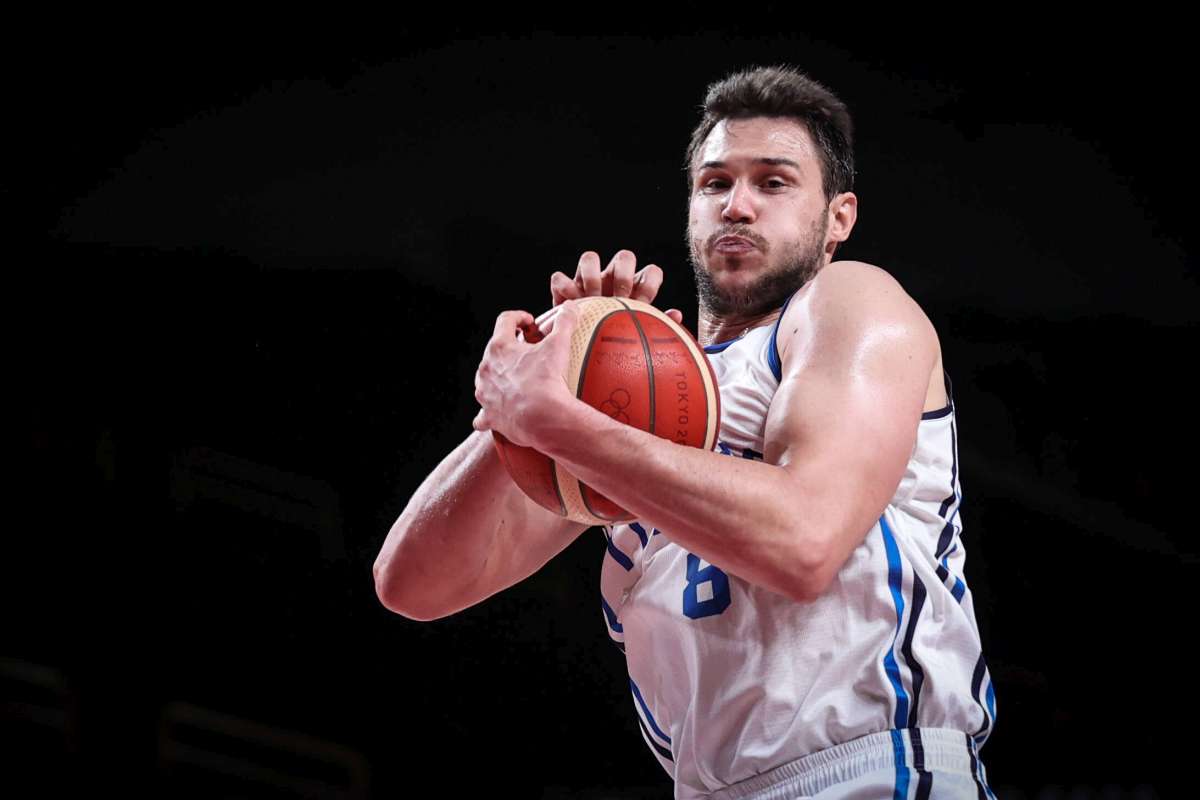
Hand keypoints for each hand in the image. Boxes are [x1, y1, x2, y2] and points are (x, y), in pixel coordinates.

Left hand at [472, 303, 580, 448]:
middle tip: (528, 353)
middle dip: (510, 349)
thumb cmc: (547, 380)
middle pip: (494, 350)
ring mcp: (485, 393)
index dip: (519, 318)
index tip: (529, 323)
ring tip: (517, 380)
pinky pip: (483, 415)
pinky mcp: (489, 415)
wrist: (542, 417)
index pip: (505, 321)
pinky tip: (498, 412)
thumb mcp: (559, 345)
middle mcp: (486, 369)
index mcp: (499, 348)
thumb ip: (565, 322)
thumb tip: (570, 307)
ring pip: (486, 380)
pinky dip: (489, 413)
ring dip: (499, 378)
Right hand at [540, 251, 683, 336]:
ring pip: (589, 258)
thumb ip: (656, 325)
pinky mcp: (564, 289)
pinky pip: (560, 278)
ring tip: (592, 298)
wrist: (580, 350)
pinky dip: (564, 288)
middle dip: (623, 275)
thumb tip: (676, 315)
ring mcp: (587, 281)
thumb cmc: (613, 341)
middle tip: (619, 298)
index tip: (644, 302)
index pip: (651, 272)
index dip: (650, 282)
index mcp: (635, 289)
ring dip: (591, 277)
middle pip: (624, 257)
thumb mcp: (633, 335)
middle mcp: (612, 279)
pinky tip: (571, 304)